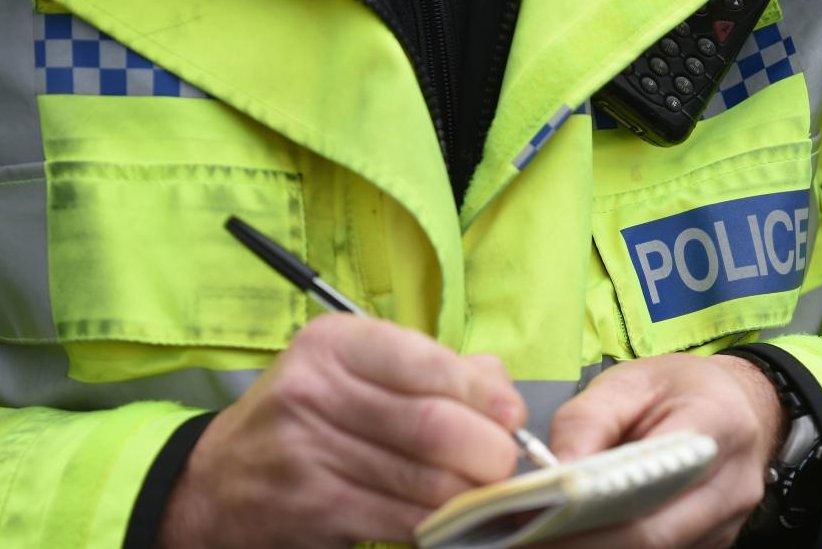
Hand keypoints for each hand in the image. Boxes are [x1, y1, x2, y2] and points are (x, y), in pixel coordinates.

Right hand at [158, 314, 525, 547]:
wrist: (219, 481)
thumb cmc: (308, 416)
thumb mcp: (353, 371)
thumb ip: (431, 368)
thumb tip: (501, 391)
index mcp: (334, 345)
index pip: (428, 362)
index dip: (484, 394)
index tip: (511, 416)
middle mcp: (314, 391)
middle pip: (434, 425)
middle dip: (489, 451)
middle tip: (504, 465)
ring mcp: (308, 453)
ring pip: (425, 481)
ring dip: (471, 494)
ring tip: (483, 492)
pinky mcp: (313, 509)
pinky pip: (402, 520)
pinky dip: (438, 524)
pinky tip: (447, 517)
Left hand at [544, 353, 784, 547]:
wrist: (739, 402)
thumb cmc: (679, 388)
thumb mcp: (628, 381)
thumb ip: (587, 420)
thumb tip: (554, 470)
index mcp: (715, 424)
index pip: (653, 481)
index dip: (595, 508)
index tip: (543, 515)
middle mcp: (732, 481)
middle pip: (654, 534)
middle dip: (587, 541)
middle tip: (533, 538)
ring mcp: (730, 519)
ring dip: (601, 547)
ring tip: (549, 535)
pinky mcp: (717, 540)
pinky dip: (619, 546)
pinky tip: (584, 535)